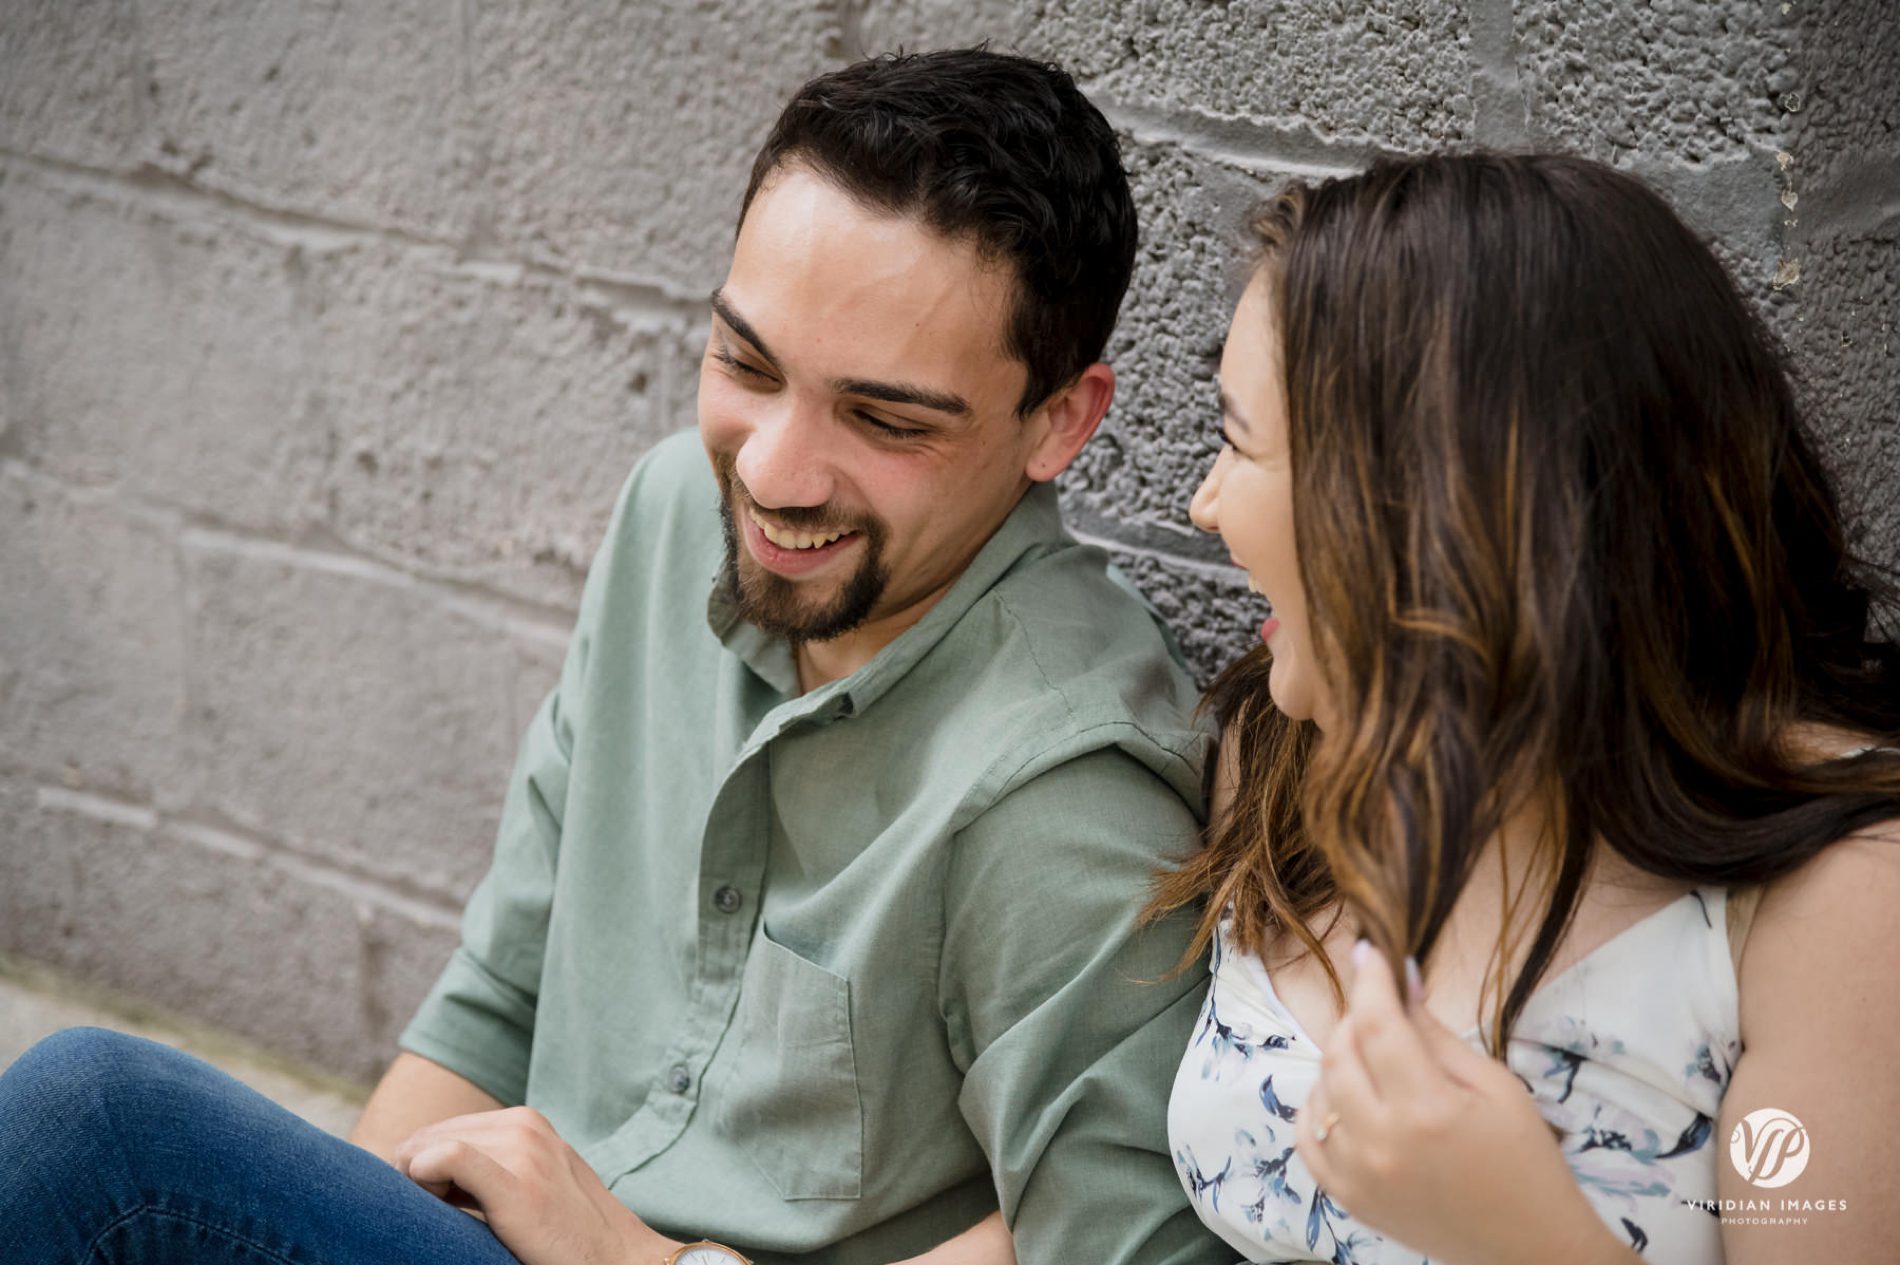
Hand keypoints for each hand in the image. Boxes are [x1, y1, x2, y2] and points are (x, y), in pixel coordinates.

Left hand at [394, 1107, 683, 1264]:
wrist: (616, 1257)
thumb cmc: (567, 1232)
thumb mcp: (532, 1179)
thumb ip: (493, 1162)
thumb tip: (426, 1168)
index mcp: (526, 1121)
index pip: (442, 1128)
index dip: (419, 1163)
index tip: (428, 1199)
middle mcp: (524, 1126)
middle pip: (431, 1136)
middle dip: (414, 1172)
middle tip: (433, 1210)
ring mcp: (524, 1150)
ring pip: (432, 1146)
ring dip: (419, 1181)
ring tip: (444, 1214)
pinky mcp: (519, 1183)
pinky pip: (449, 1158)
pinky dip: (425, 1174)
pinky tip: (437, 1200)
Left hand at [1294, 941, 1628, 1264]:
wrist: (1528, 1245)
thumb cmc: (1524, 1158)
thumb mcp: (1495, 1085)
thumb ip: (1436, 1033)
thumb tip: (1401, 976)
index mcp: (1427, 1111)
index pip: (1377, 1024)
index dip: (1370, 980)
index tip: (1368, 951)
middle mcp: (1381, 1143)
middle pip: (1340, 1052)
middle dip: (1357, 1016)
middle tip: (1382, 1008)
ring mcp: (1357, 1175)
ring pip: (1319, 1088)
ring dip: (1341, 1059)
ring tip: (1379, 1058)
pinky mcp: (1347, 1198)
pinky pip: (1307, 1134)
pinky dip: (1320, 1105)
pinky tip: (1349, 1096)